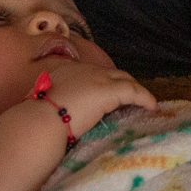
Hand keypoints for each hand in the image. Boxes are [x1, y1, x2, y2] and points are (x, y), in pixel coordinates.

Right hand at [27, 58, 156, 137]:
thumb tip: (54, 115)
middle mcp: (84, 69)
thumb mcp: (44, 105)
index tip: (107, 93)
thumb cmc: (38, 118)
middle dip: (122, 83)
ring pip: (124, 79)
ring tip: (143, 101)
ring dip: (134, 90)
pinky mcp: (110, 90)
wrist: (41, 120)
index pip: (92, 73)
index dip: (103, 82)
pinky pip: (134, 91)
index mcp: (68, 71)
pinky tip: (152, 106)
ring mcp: (98, 78)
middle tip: (131, 96)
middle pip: (111, 73)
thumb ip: (55, 104)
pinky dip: (144, 97)